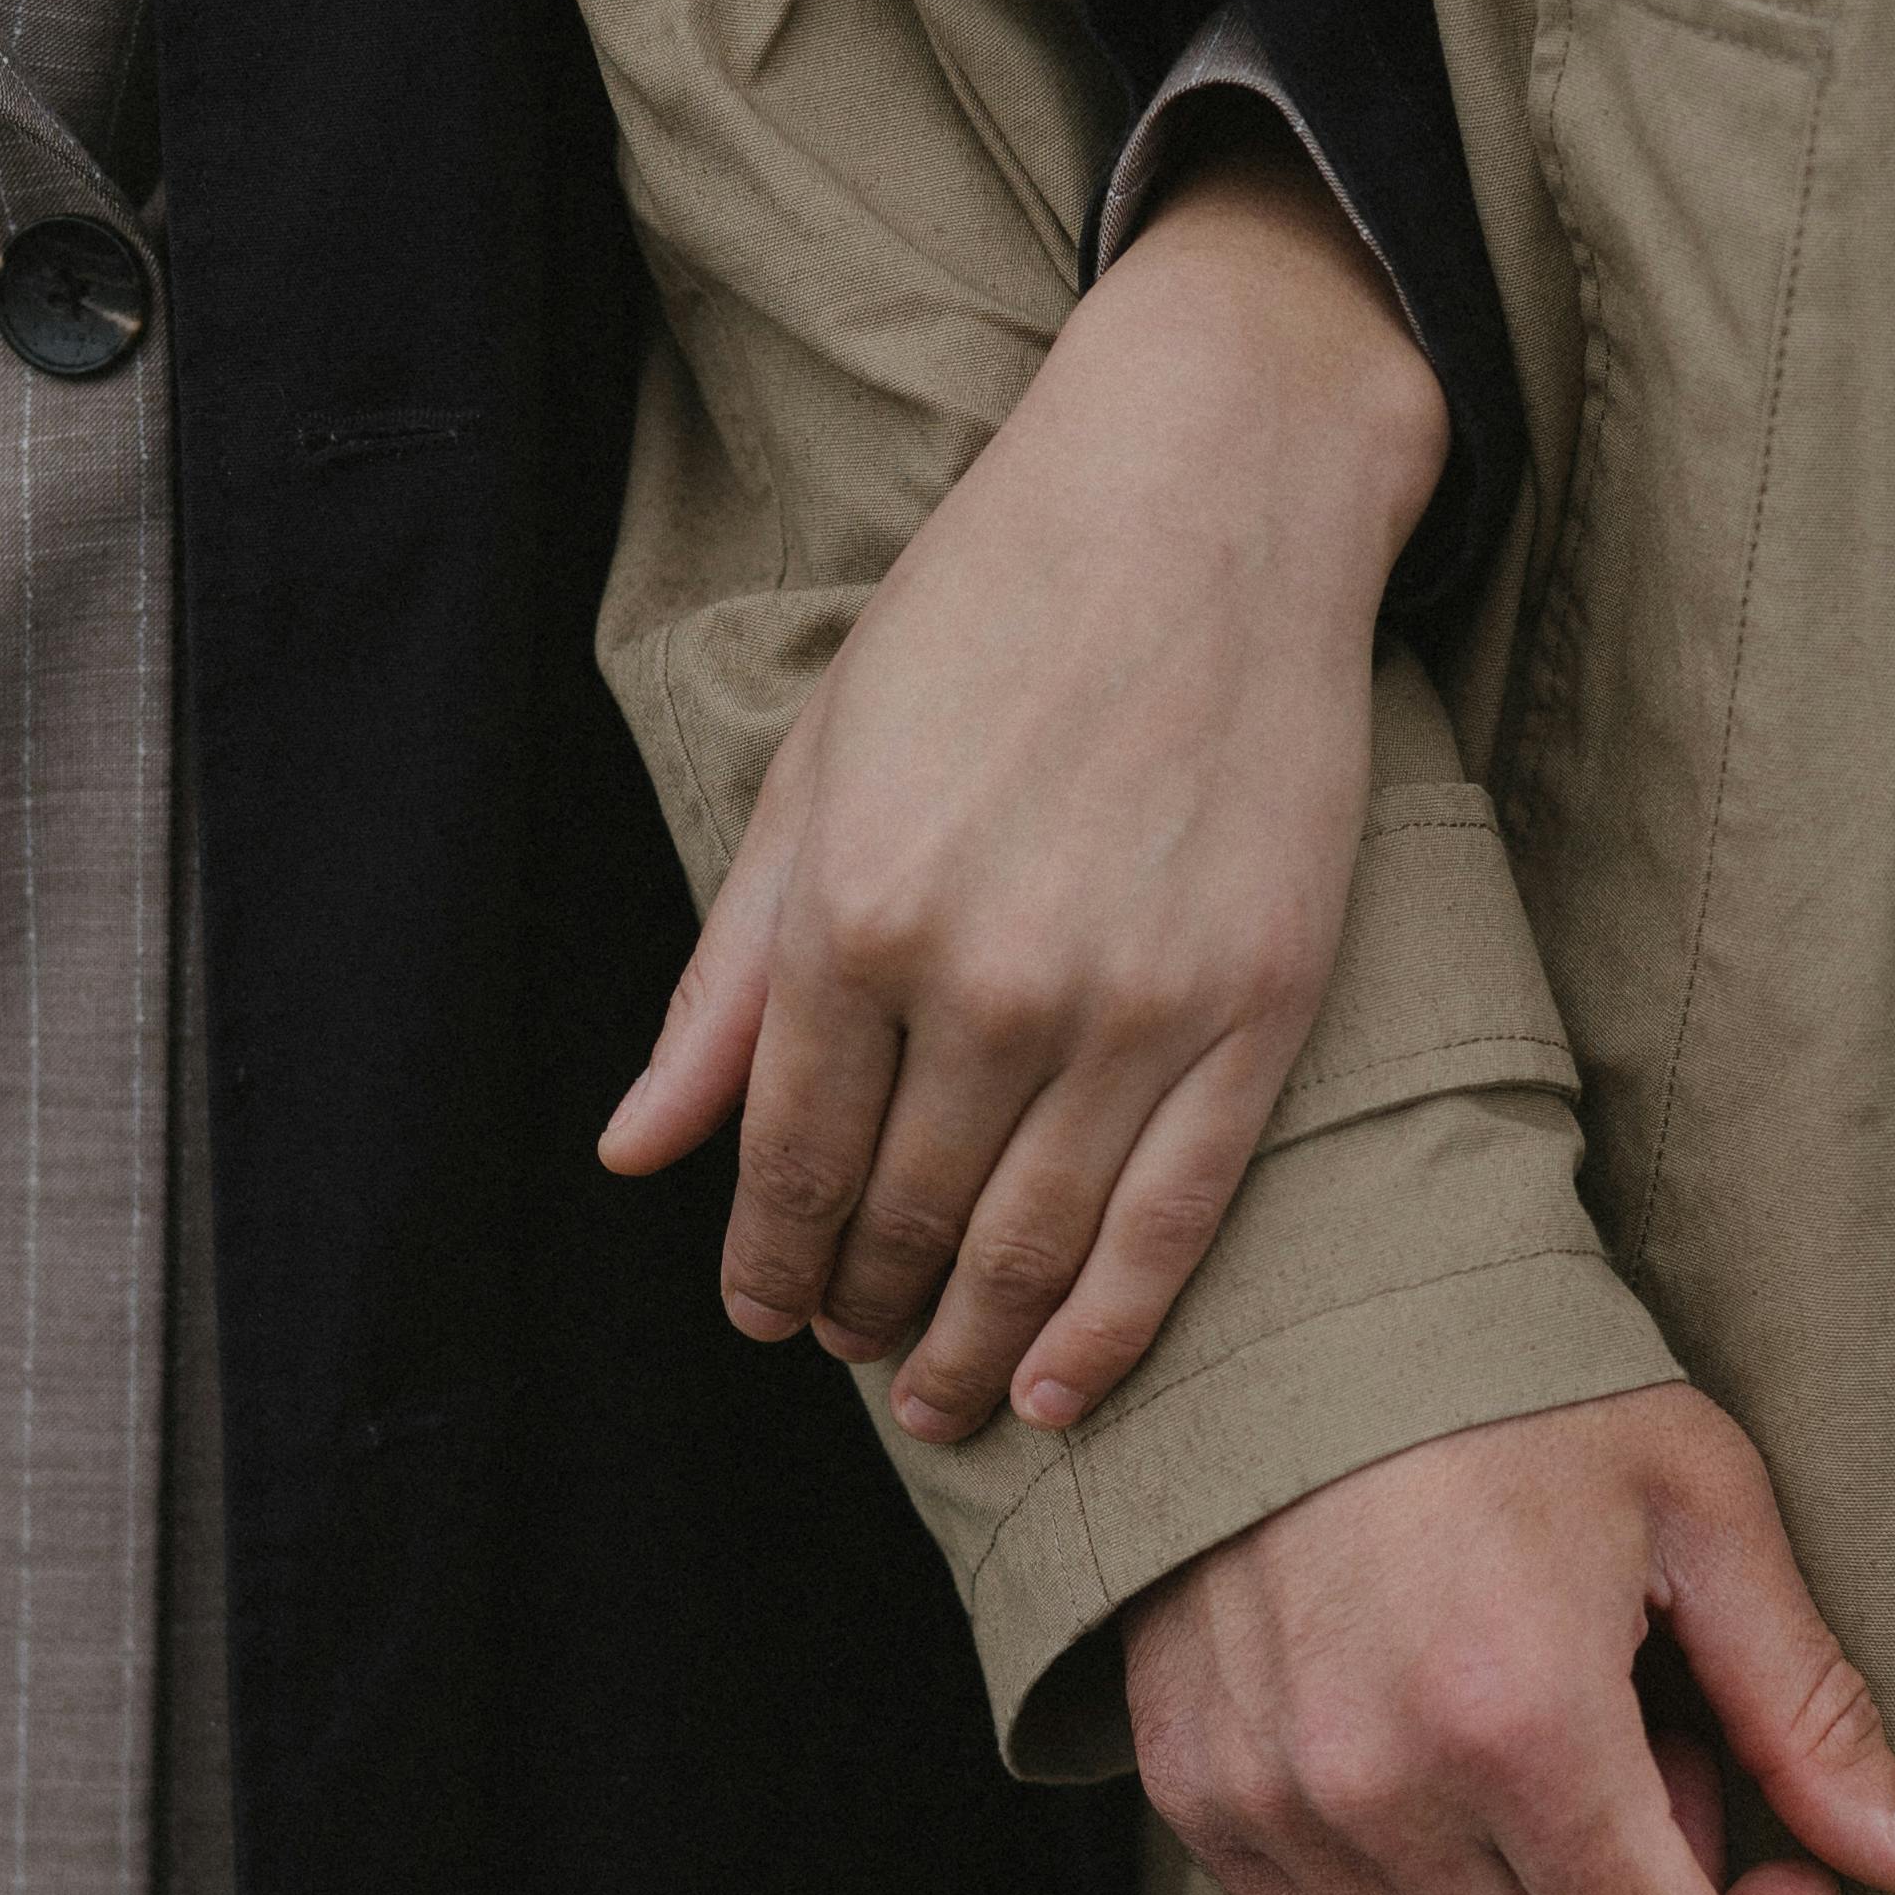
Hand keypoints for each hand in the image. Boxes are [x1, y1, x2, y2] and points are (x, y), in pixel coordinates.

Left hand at [600, 120, 1451, 1441]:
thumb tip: (639, 1152)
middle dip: (865, 1307)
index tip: (766, 1314)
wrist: (1208, 495)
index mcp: (854, 912)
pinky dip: (1106, 1329)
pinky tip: (1058, 1390)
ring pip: (1028, 1247)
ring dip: (971, 1348)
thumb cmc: (991, 610)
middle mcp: (987, 979)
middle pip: (904, 1218)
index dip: (770, 1261)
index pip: (790, 1159)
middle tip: (856, 1349)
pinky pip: (1171, 1220)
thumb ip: (731, 980)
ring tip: (943, 1399)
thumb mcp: (820, 769)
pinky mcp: (1255, 1010)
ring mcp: (1132, 1006)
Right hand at [1125, 1385, 1894, 1894]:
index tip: (1787, 1874)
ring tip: (1559, 1763)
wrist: (1297, 1301)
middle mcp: (1376, 1789)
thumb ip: (1811, 1712)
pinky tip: (1454, 1771)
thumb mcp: (1704, 1515)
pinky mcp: (1198, 1793)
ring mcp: (1270, 1801)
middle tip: (1669, 1775)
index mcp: (1522, 1722)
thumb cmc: (1520, 1388)